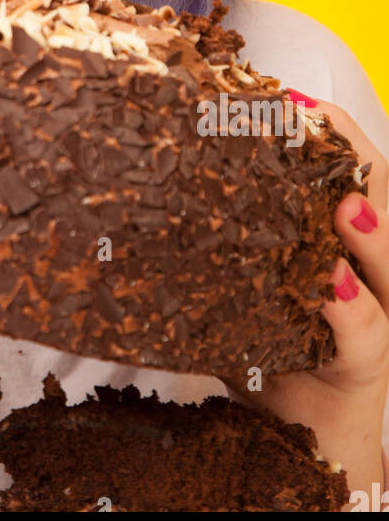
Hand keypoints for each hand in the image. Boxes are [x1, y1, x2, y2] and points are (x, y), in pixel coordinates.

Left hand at [225, 98, 388, 508]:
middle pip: (383, 194)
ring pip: (388, 262)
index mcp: (342, 230)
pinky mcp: (364, 362)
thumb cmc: (269, 335)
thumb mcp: (253, 269)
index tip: (294, 93)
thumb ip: (233, 223)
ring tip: (345, 203)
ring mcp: (376, 309)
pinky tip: (331, 285)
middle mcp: (370, 264)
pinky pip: (365, 333)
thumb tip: (154, 158)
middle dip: (354, 155)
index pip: (350, 164)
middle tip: (318, 118)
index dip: (331, 127)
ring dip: (369, 230)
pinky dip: (349, 308)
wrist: (300, 427)